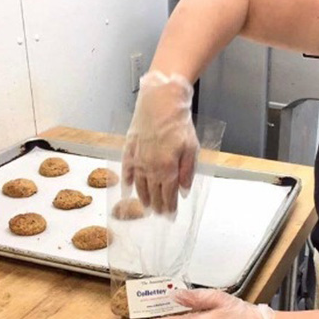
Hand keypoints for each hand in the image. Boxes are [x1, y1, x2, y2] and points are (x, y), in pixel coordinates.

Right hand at [121, 71, 197, 214]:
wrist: (161, 101)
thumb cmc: (179, 123)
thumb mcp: (192, 148)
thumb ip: (187, 171)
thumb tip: (184, 191)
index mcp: (167, 169)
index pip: (169, 195)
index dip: (170, 207)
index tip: (171, 217)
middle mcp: (150, 167)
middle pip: (153, 192)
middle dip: (158, 206)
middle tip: (159, 215)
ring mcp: (138, 158)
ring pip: (139, 185)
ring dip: (143, 197)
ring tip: (146, 207)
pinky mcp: (129, 148)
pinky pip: (126, 169)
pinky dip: (126, 181)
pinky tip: (127, 190)